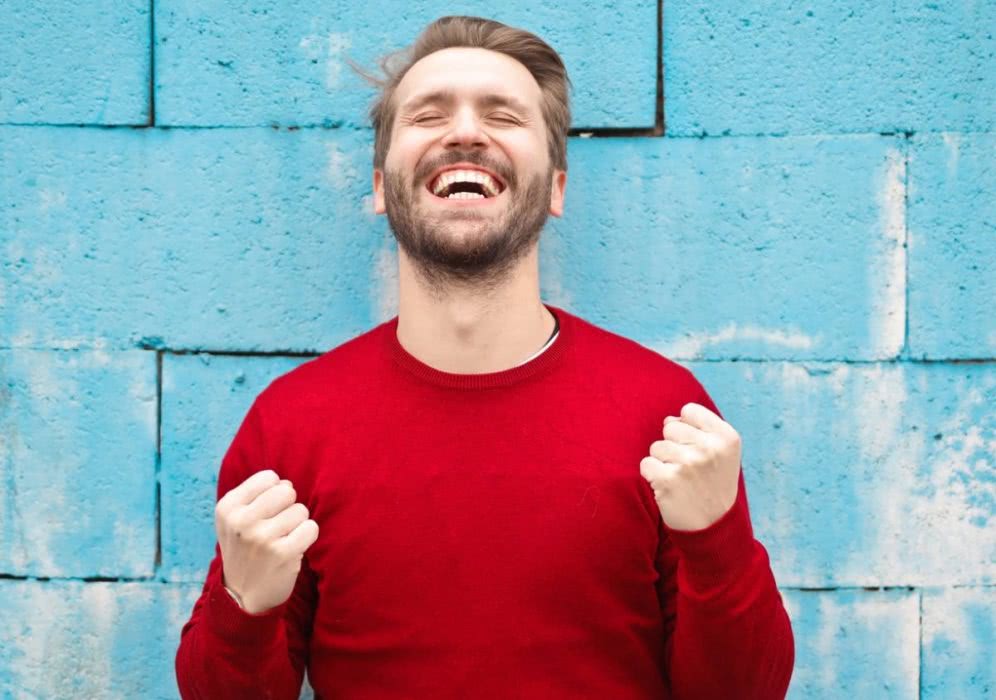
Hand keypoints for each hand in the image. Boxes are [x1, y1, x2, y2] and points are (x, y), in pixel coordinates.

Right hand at [215, 469, 319, 613]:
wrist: (242, 597)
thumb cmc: (244, 551)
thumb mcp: (234, 520)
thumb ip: (256, 495)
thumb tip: (286, 483)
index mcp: (227, 507)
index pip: (269, 478)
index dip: (275, 493)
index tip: (265, 513)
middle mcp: (241, 521)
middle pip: (287, 491)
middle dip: (288, 507)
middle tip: (277, 527)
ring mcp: (261, 537)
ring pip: (301, 510)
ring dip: (297, 525)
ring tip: (282, 541)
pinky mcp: (282, 553)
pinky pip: (311, 528)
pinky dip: (307, 537)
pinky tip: (293, 548)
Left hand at [639, 402, 741, 531]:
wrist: (713, 526)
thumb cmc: (713, 483)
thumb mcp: (722, 453)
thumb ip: (699, 429)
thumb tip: (669, 419)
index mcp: (727, 437)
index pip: (689, 411)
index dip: (687, 428)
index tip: (696, 448)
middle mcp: (709, 448)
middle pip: (670, 427)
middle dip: (673, 445)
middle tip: (689, 468)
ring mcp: (689, 464)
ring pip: (656, 446)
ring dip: (663, 462)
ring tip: (680, 479)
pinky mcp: (668, 480)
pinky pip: (646, 464)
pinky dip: (652, 476)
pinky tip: (668, 487)